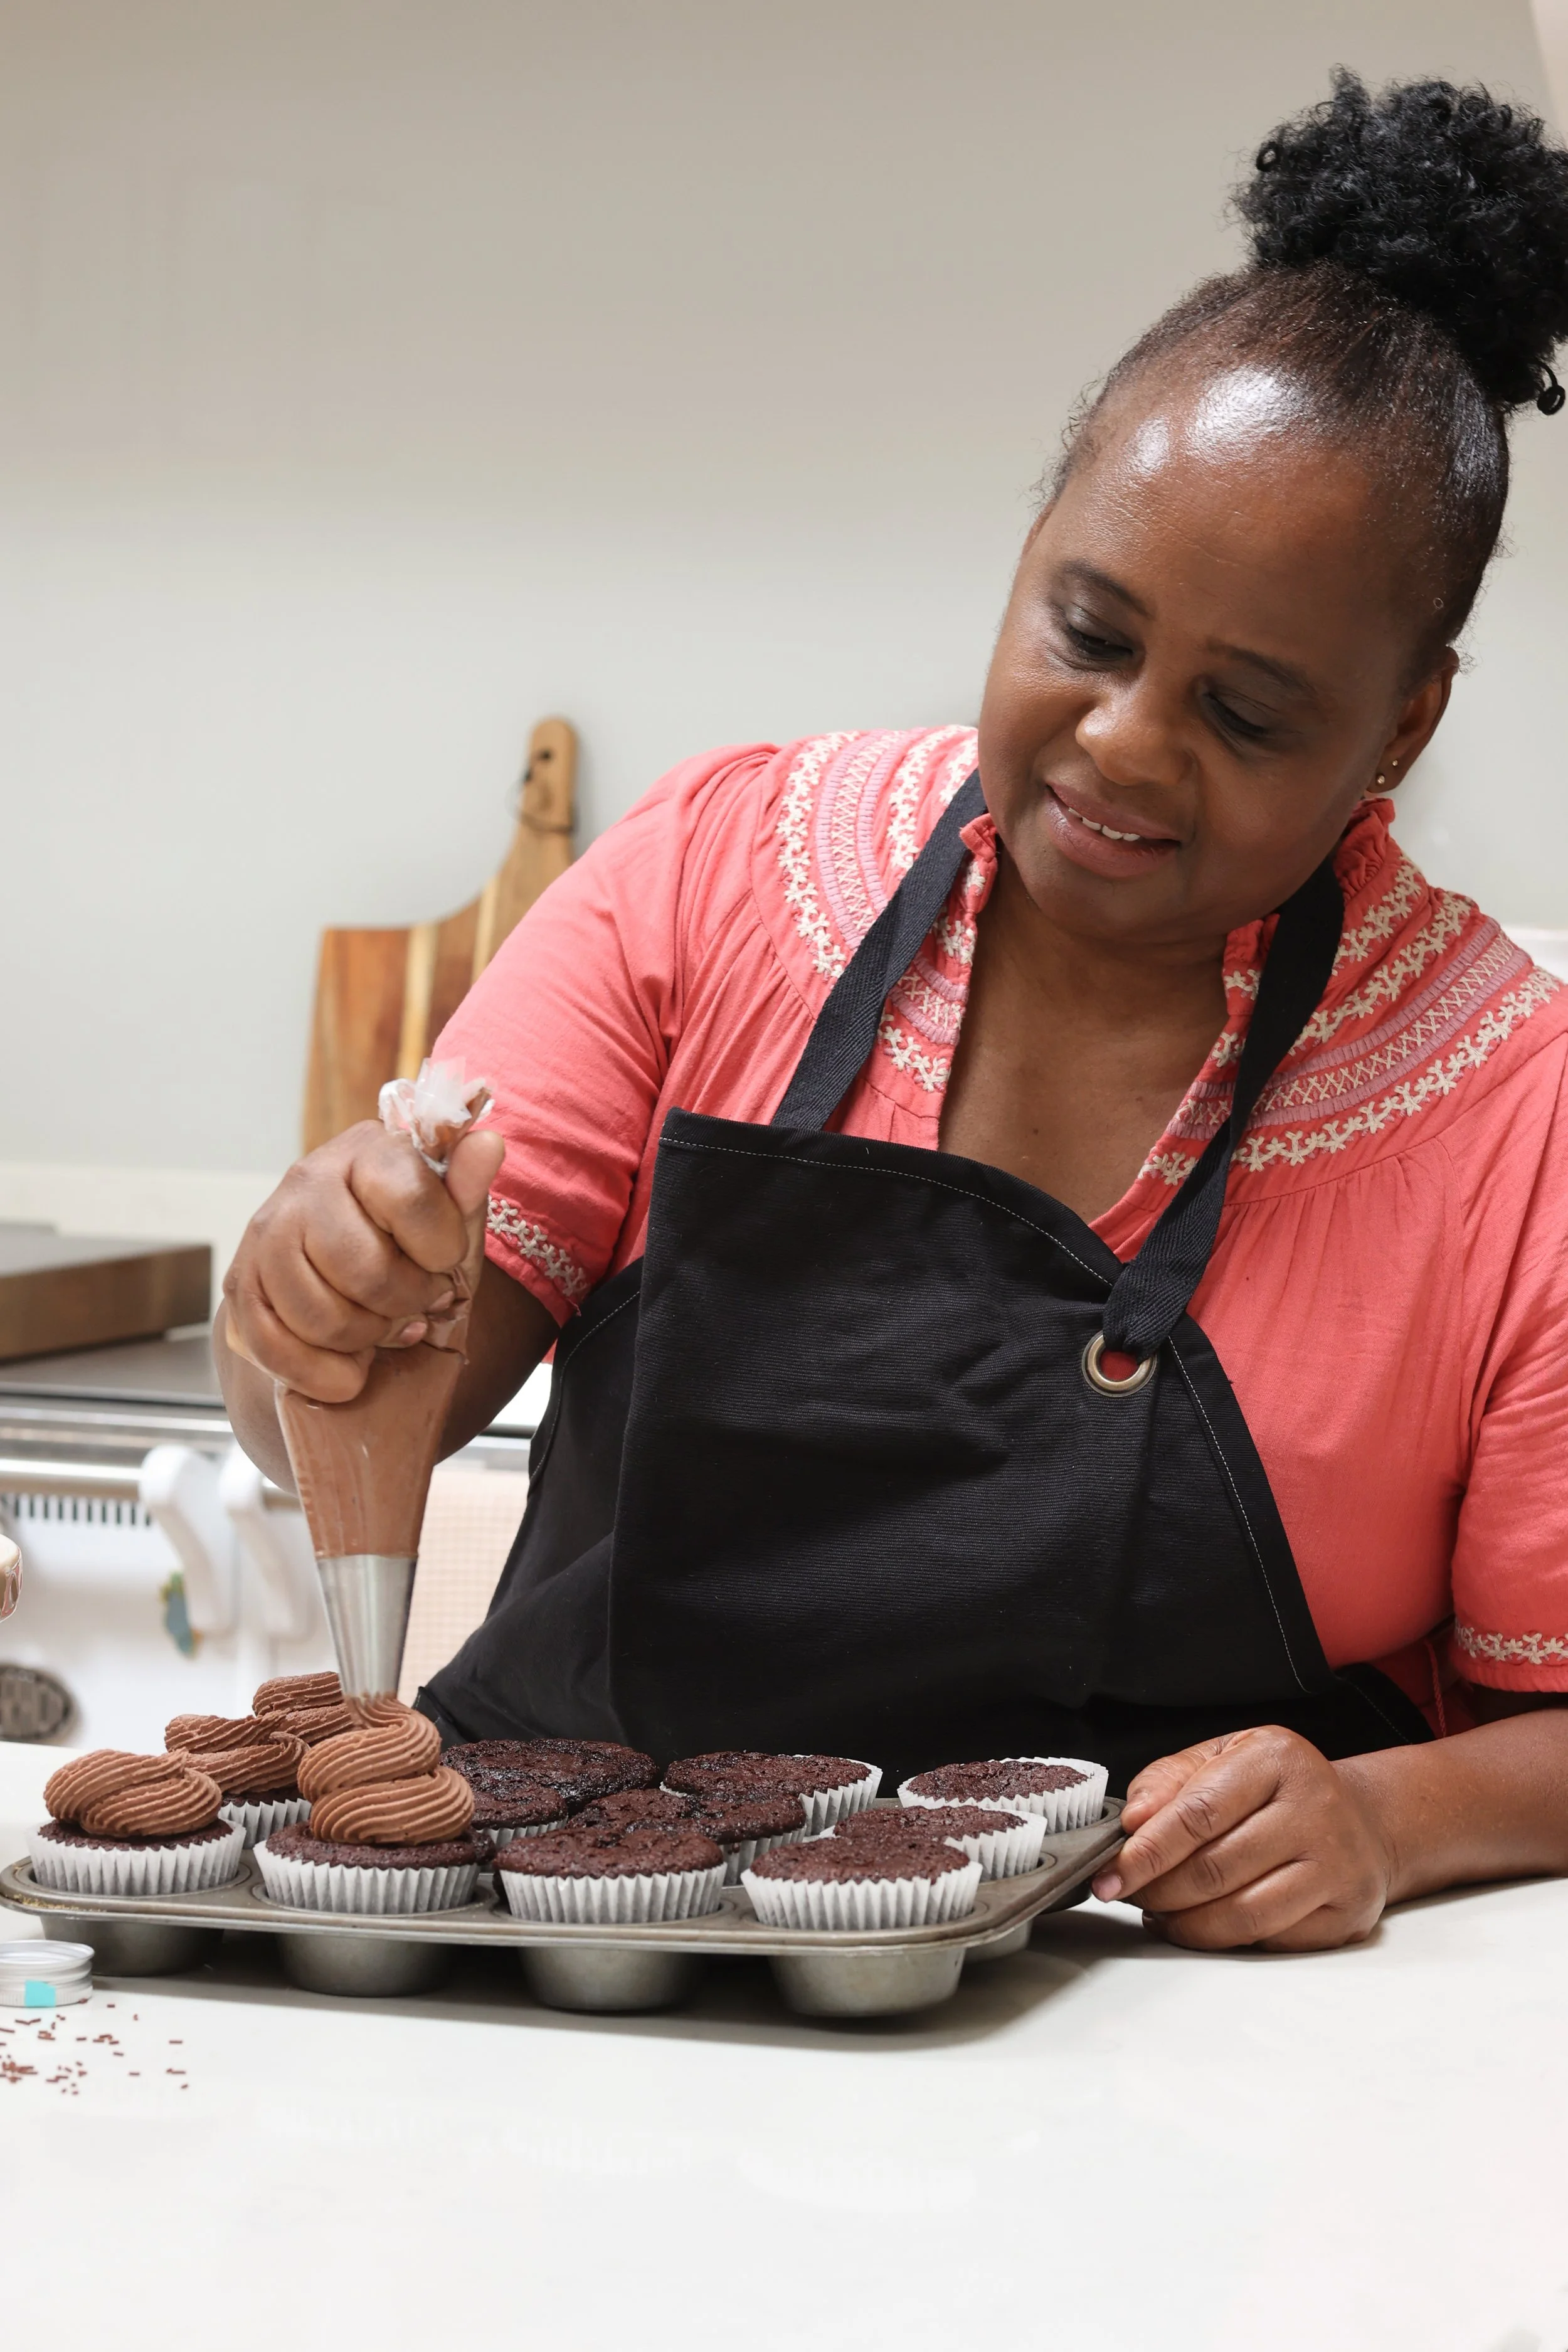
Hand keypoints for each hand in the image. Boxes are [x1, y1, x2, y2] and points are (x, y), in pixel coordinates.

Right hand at [221, 1121, 505, 1402]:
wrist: (338, 1271)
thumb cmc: (407, 1240)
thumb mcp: (450, 1215)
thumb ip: (467, 1186)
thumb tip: (490, 1145)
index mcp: (368, 1151)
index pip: (410, 1200)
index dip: (440, 1250)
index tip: (444, 1263)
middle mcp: (306, 1180)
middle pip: (365, 1270)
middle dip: (405, 1303)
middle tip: (417, 1305)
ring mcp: (265, 1232)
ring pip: (322, 1317)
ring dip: (366, 1340)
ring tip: (382, 1328)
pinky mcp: (240, 1284)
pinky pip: (277, 1350)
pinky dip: (325, 1374)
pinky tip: (351, 1365)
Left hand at [1089, 1725, 1396, 1951]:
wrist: (1364, 1818)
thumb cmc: (1281, 1786)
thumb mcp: (1224, 1757)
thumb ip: (1171, 1780)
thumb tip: (1133, 1821)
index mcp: (1278, 1759)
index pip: (1199, 1813)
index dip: (1147, 1850)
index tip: (1110, 1873)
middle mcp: (1316, 1810)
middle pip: (1216, 1870)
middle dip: (1158, 1890)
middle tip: (1128, 1893)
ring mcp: (1337, 1867)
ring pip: (1242, 1915)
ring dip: (1185, 1924)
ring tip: (1159, 1913)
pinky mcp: (1345, 1915)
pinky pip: (1269, 1941)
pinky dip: (1223, 1940)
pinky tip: (1201, 1924)